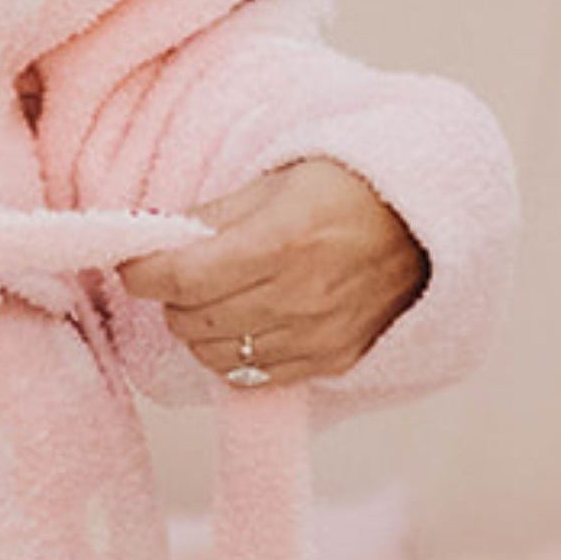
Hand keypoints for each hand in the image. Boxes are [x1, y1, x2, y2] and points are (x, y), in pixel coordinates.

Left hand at [116, 153, 426, 386]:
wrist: (424, 222)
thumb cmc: (345, 191)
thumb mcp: (275, 183)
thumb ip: (211, 218)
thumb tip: (154, 244)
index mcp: (282, 242)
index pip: (182, 277)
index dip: (144, 273)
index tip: (136, 265)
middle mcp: (299, 296)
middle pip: (191, 321)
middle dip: (173, 298)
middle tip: (183, 275)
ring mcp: (317, 335)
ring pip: (214, 356)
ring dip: (200, 330)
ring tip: (215, 300)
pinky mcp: (331, 360)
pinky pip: (253, 376)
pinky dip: (233, 355)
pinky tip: (244, 326)